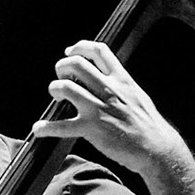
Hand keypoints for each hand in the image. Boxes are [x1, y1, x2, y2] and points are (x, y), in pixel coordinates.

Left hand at [32, 40, 186, 176]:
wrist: (156, 148)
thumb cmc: (148, 124)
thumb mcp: (137, 95)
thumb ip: (120, 84)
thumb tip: (107, 77)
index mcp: (122, 79)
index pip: (99, 51)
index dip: (80, 47)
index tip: (70, 52)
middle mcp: (109, 90)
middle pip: (77, 65)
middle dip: (62, 66)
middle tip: (60, 75)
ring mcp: (99, 109)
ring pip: (66, 87)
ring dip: (55, 88)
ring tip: (55, 94)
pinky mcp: (92, 129)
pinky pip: (62, 126)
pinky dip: (46, 127)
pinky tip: (38, 129)